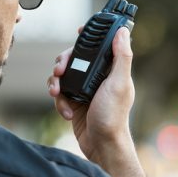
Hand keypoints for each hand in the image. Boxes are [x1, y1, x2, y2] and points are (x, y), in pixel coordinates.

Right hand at [47, 26, 134, 162]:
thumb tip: (122, 31)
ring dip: (55, 83)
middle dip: (63, 63)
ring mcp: (84, 90)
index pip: (98, 46)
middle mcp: (96, 78)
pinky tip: (67, 113)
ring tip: (55, 93)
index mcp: (110, 70)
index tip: (80, 32)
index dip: (88, 37)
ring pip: (62, 76)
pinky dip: (59, 102)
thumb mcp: (118, 84)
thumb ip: (121, 57)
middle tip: (59, 70)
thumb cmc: (113, 116)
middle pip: (74, 59)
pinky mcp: (73, 103)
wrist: (101, 145)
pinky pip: (59, 95)